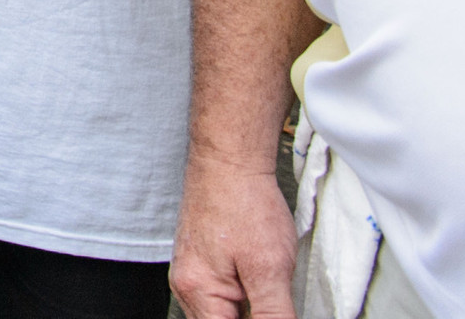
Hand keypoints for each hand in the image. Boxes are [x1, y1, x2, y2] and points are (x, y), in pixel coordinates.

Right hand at [170, 158, 298, 318]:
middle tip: (276, 296)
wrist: (229, 161)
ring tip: (270, 286)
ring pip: (222, 314)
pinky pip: (220, 297)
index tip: (275, 310)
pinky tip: (260, 282)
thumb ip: (274, 314)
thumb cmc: (245, 203)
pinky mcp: (201, 264)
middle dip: (252, 317)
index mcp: (199, 292)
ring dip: (249, 311)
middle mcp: (188, 287)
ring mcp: (192, 274)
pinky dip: (243, 298)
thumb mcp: (271, 268)